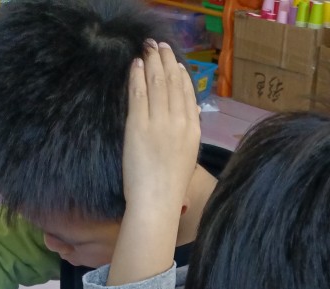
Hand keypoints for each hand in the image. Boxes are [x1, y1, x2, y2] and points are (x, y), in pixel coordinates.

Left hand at [109, 43, 200, 286]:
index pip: (188, 95)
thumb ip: (188, 135)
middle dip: (167, 61)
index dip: (182, 75)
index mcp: (193, 131)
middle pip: (174, 83)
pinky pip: (139, 93)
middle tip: (160, 46)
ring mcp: (159, 122)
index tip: (176, 63)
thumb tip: (192, 116)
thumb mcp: (187, 159)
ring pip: (157, 82)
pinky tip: (136, 65)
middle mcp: (179, 122)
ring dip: (153, 61)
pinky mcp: (139, 125)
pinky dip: (138, 76)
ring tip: (148, 48)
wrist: (157, 202)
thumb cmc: (170, 189)